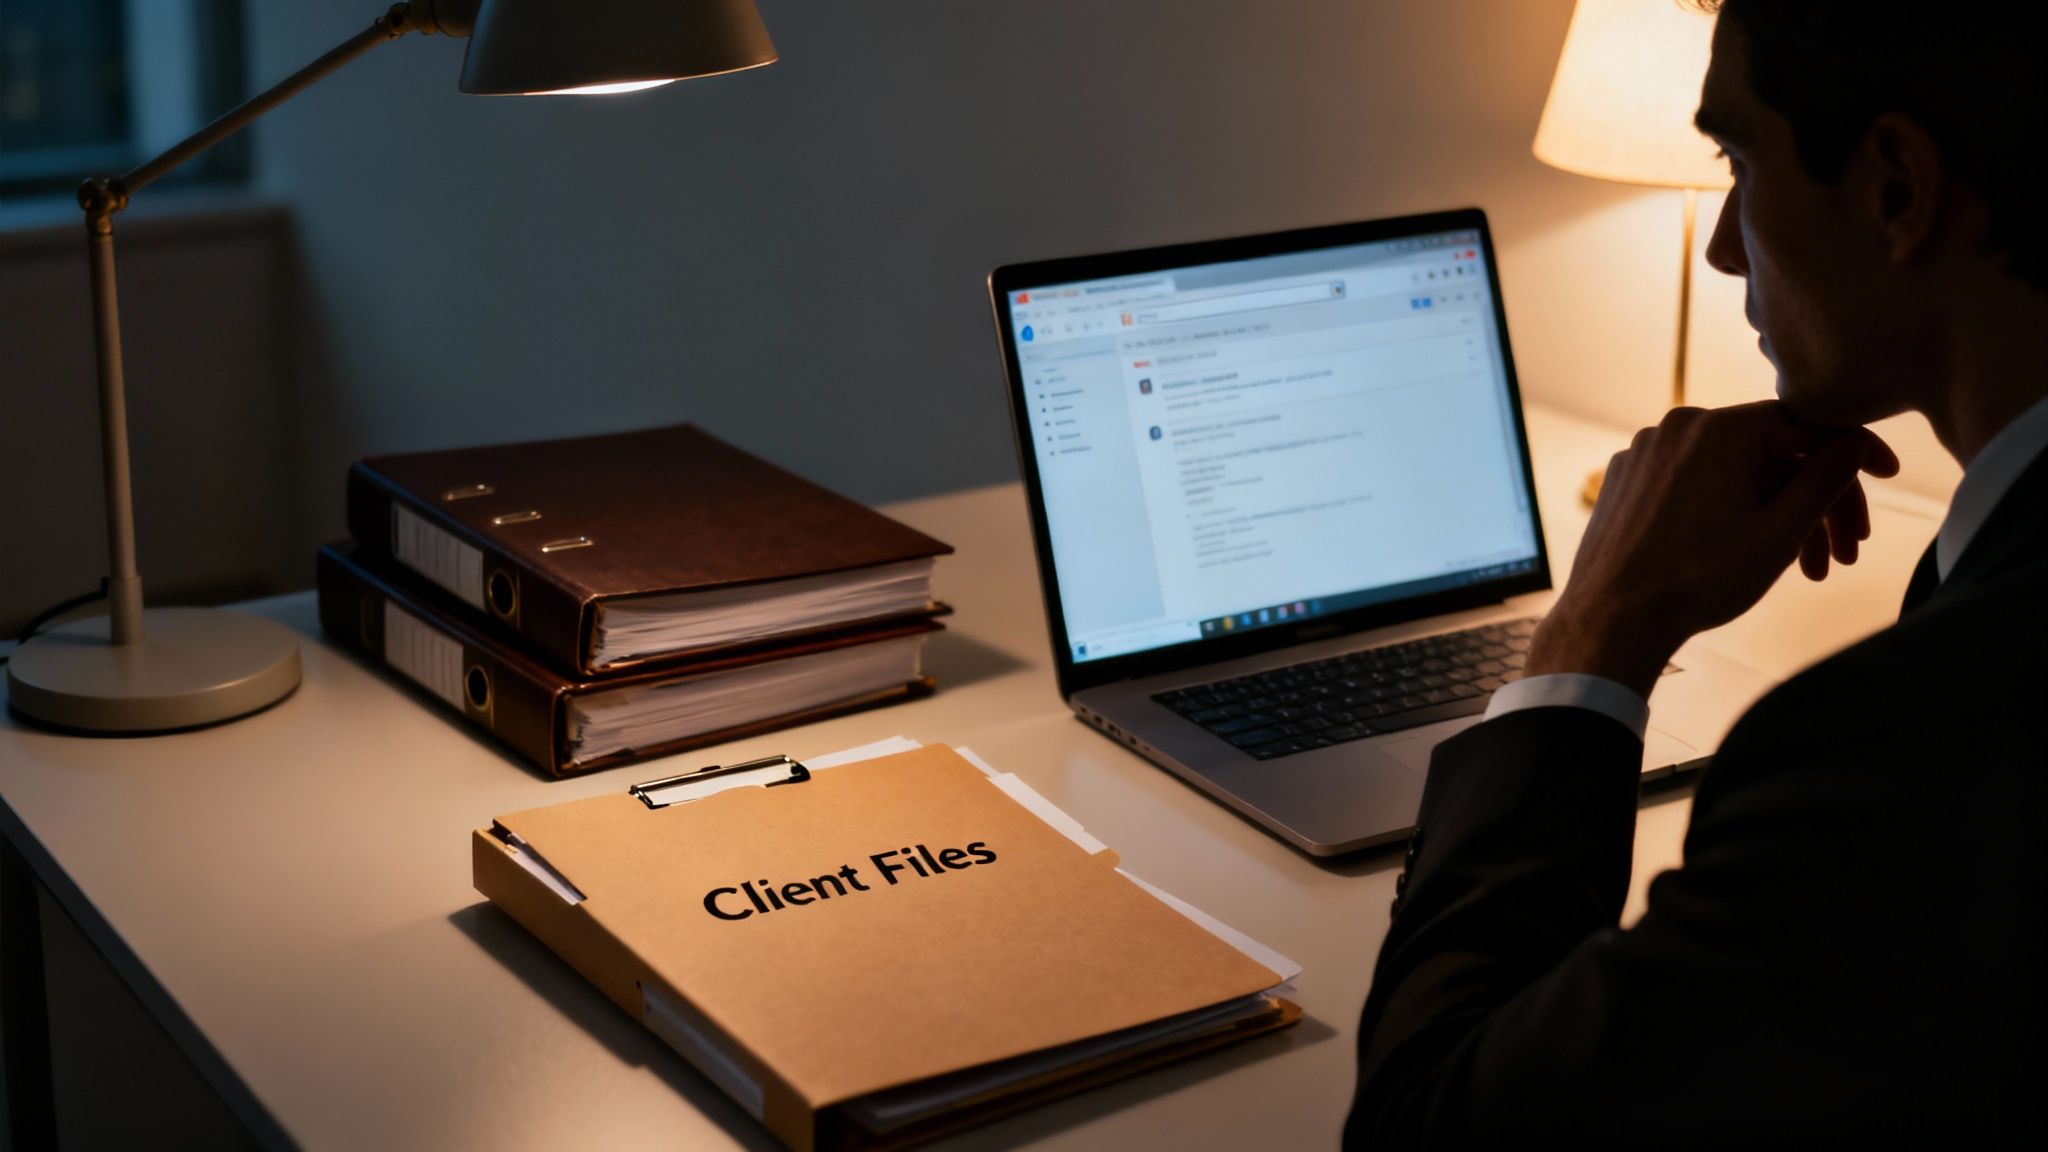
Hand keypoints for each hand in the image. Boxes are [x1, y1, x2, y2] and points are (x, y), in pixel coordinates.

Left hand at [1528, 402, 1899, 697]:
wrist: (1611, 621)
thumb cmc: (1695, 582)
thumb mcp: (1779, 532)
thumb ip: (1825, 480)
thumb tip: (1854, 445)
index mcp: (1716, 429)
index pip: (1806, 426)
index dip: (1853, 452)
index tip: (1887, 474)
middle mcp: (1677, 429)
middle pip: (1772, 455)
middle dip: (1817, 504)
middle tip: (1849, 551)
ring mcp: (1648, 454)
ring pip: (1736, 474)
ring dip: (1779, 516)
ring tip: (1810, 569)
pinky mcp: (1630, 480)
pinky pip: (1697, 485)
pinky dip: (1733, 513)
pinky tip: (1756, 554)